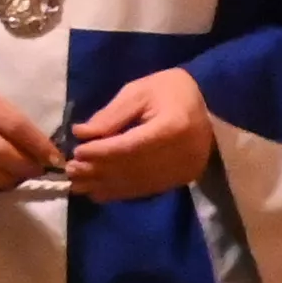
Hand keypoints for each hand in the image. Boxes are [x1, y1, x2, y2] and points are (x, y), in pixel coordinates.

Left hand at [62, 65, 212, 201]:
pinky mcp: (181, 180)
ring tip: (78, 184)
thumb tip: (82, 134)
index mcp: (173, 126)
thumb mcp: (139, 91)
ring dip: (105, 185)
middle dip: (98, 171)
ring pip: (137, 184)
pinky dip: (120, 191)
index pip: (130, 146)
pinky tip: (99, 191)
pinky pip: (146, 190)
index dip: (102, 152)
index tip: (77, 153)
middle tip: (70, 172)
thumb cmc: (171, 90)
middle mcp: (181, 154)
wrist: (211, 104)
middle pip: (132, 168)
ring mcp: (183, 171)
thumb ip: (111, 115)